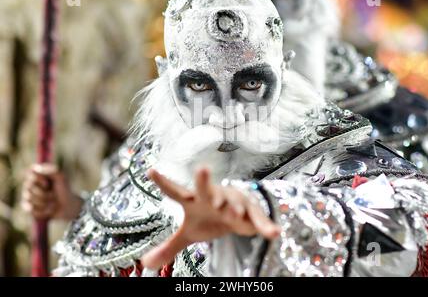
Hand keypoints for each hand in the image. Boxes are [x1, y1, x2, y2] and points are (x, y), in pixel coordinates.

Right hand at [21, 163, 82, 220]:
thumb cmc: (64, 190)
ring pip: (30, 199)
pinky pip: (31, 209)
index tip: (47, 184)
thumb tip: (36, 167)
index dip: (38, 180)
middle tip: (53, 194)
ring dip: (45, 202)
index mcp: (37, 175)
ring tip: (52, 202)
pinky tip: (48, 209)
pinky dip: (43, 210)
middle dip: (44, 193)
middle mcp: (29, 184)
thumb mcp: (61, 178)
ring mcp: (27, 196)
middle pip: (29, 187)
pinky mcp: (28, 208)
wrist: (67, 206)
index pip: (30, 174)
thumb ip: (52, 170)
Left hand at [141, 168, 279, 269]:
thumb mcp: (189, 233)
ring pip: (233, 202)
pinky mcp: (251, 212)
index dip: (164, 183)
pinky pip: (258, 219)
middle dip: (204, 181)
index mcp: (194, 200)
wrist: (235, 213)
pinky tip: (274, 233)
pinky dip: (265, 226)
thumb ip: (169, 246)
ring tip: (234, 213)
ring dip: (233, 206)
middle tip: (202, 171)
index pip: (176, 191)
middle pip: (206, 188)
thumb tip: (146, 263)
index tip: (150, 172)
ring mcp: (233, 202)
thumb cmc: (208, 218)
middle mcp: (213, 197)